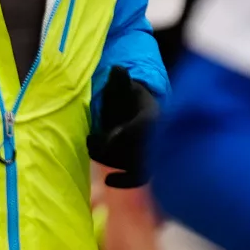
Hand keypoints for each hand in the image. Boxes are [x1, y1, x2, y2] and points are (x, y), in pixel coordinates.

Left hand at [86, 65, 157, 185]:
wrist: (136, 113)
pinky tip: (109, 181)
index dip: (125, 133)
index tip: (105, 135)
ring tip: (92, 146)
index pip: (144, 127)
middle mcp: (158, 137)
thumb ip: (119, 82)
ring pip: (134, 163)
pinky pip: (140, 177)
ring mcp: (153, 153)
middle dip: (112, 147)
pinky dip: (126, 180)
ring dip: (111, 159)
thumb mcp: (122, 87)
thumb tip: (117, 68)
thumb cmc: (126, 99)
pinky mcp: (147, 165)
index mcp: (155, 116)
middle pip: (138, 149)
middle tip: (91, 140)